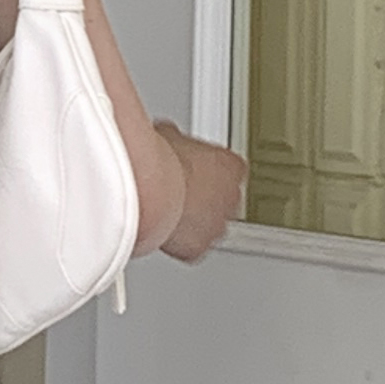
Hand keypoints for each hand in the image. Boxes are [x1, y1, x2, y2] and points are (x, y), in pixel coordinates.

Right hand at [154, 126, 246, 261]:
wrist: (151, 190)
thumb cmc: (163, 161)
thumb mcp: (171, 135)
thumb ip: (179, 142)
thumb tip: (169, 140)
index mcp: (233, 167)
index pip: (229, 171)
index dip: (207, 173)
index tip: (192, 172)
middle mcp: (233, 198)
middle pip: (222, 200)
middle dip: (203, 199)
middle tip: (179, 192)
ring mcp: (218, 225)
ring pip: (208, 226)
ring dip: (193, 221)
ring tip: (169, 211)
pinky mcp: (199, 248)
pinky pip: (190, 246)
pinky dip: (178, 241)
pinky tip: (162, 228)